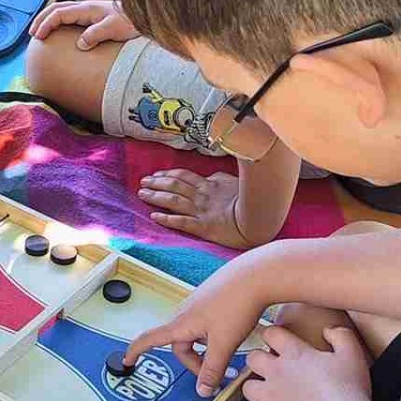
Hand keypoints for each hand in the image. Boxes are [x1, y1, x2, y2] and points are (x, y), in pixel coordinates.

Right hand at [28, 0, 138, 48]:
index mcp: (87, 9)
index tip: (38, 36)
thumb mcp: (114, 29)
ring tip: (40, 31)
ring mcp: (88, 10)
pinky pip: (69, 15)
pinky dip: (58, 21)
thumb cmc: (130, 22)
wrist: (142, 15)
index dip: (46, 24)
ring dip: (48, 19)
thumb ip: (96, 34)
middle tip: (32, 33)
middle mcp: (85, 7)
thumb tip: (80, 44)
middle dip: (41, 19)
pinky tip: (58, 31)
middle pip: (56, 8)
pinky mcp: (92, 15)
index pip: (59, 13)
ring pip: (61, 10)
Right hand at [124, 256, 270, 396]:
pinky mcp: (211, 296)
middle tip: (217, 372)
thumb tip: (202, 391)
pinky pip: (204, 321)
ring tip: (228, 347)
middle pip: (180, 344)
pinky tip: (233, 329)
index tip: (128, 361)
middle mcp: (185, 311)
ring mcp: (198, 302)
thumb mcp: (224, 344)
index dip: (137, 351)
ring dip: (205, 346)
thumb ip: (213, 369)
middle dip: (195, 361)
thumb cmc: (237, 305)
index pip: (151, 339)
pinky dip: (213, 333)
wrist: (256, 274)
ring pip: (194, 333)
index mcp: (181, 323)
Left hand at [138, 168, 252, 248]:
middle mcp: (202, 196)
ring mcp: (201, 211)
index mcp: (210, 185)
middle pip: (174, 186)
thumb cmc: (251, 200)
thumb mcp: (235, 184)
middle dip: (156, 183)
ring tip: (142, 194)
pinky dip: (166, 218)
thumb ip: (220, 180)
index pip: (184, 176)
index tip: (156, 174)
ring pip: (173, 200)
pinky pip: (181, 222)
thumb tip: (211, 177)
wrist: (259, 217)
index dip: (167, 174)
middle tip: (142, 182)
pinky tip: (154, 216)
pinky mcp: (203, 227)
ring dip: (156, 197)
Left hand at [241, 323, 375, 400]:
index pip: (272, 334)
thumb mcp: (352, 354)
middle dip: (258, 361)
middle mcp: (276, 373)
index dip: (272, 335)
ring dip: (255, 390)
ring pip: (247, 388)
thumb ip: (340, 336)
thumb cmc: (348, 390)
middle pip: (253, 358)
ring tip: (267, 395)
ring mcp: (268, 398)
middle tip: (269, 368)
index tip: (276, 339)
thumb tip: (328, 330)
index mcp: (295, 354)